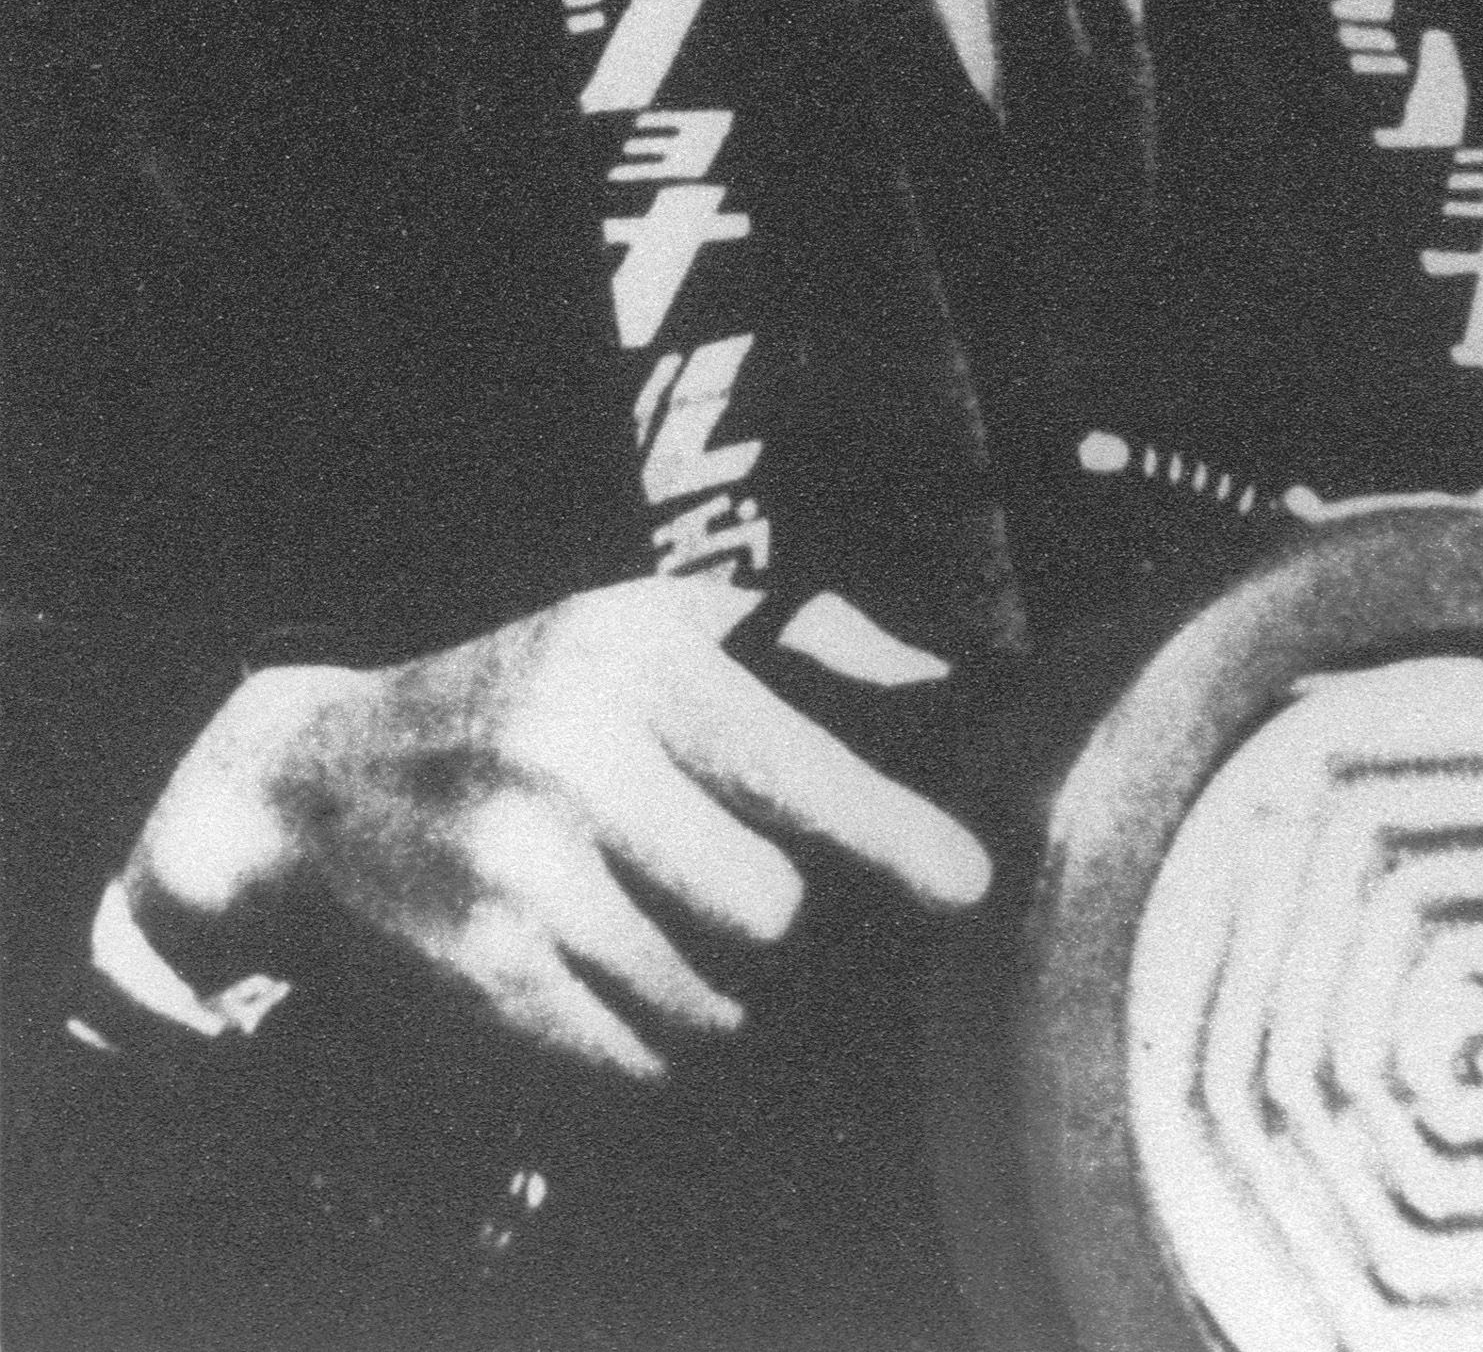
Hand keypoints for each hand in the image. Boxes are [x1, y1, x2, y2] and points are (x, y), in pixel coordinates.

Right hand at [116, 578, 991, 1080]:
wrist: (317, 780)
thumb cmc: (530, 691)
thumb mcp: (638, 624)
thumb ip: (783, 644)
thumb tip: (930, 683)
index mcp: (628, 649)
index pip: (789, 761)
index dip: (890, 832)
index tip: (968, 882)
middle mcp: (571, 748)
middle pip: (768, 905)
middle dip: (772, 915)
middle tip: (731, 885)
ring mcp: (519, 867)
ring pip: (709, 993)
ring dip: (718, 987)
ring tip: (666, 927)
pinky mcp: (483, 971)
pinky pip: (635, 1054)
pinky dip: (653, 1039)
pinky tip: (617, 976)